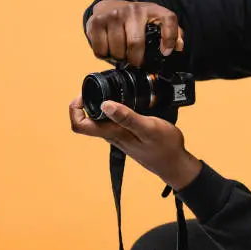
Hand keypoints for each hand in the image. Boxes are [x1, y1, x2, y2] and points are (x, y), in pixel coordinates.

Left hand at [69, 94, 201, 190]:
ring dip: (100, 104)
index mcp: (112, 133)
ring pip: (100, 120)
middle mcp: (112, 135)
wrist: (175, 163)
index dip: (75, 108)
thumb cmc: (164, 147)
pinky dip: (115, 108)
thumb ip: (127, 117)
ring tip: (112, 90)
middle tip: (98, 86)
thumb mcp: (148, 128)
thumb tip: (105, 105)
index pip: (79, 125)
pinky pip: (113, 120)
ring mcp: (120, 135)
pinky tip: (127, 101)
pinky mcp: (129, 134)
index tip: (86, 94)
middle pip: (86, 120)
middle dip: (87, 101)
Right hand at [86, 0, 184, 66]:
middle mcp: (133, 10)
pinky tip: (109, 48)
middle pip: (135, 44)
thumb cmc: (138, 20)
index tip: (165, 52)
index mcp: (152, 9)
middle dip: (135, 59)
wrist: (112, 6)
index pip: (168, 19)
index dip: (170, 38)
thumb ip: (172, 34)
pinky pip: (101, 49)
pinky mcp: (96, 22)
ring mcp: (113, 15)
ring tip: (122, 53)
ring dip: (119, 58)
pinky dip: (105, 55)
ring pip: (117, 50)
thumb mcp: (157, 22)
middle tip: (135, 60)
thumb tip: (178, 48)